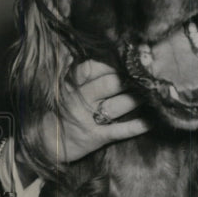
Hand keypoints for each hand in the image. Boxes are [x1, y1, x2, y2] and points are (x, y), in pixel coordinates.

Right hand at [16, 60, 150, 178]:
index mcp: (71, 85)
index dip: (110, 65)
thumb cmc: (60, 110)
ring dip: (136, 100)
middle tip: (144, 77)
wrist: (45, 143)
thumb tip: (99, 54)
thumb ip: (80, 73)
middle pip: (107, 85)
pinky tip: (152, 121)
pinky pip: (120, 131)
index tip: (126, 62)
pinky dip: (137, 126)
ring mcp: (88, 119)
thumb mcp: (64, 88)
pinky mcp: (96, 137)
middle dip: (127, 80)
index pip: (91, 69)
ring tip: (152, 94)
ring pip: (116, 106)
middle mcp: (80, 100)